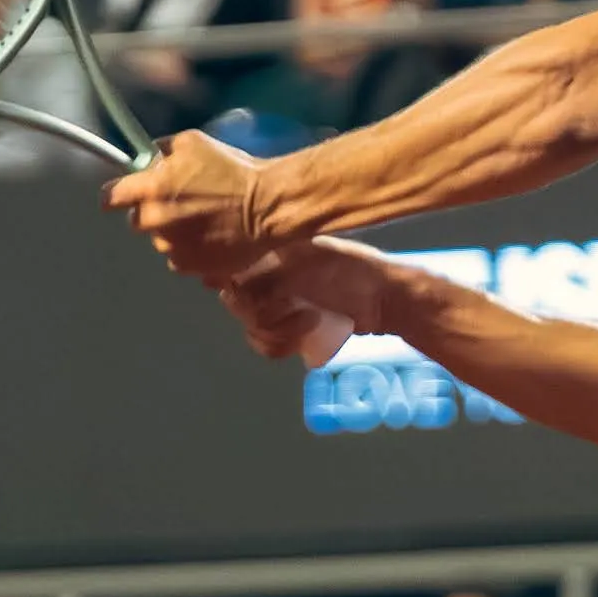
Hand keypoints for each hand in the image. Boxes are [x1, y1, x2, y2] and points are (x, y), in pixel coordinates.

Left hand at [108, 130, 272, 283]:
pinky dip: (190, 250)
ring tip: (204, 220)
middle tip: (180, 203)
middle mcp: (156, 222)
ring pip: (161, 240)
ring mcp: (173, 248)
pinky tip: (212, 237)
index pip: (111, 197)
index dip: (115, 196)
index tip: (119, 197)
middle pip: (137, 221)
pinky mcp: (191, 268)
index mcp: (152, 190)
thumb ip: (161, 150)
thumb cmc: (233, 171)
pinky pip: (180, 258)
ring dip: (173, 232)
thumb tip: (149, 160)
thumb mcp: (194, 143)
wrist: (267, 207)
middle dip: (152, 212)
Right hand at [224, 238, 374, 364]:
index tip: (252, 293)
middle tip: (291, 306)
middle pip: (237, 302)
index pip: (229, 269)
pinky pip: (266, 344)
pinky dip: (281, 345)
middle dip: (262, 312)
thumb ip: (260, 268)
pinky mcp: (291, 328)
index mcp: (269, 250)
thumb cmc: (352, 271)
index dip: (234, 285)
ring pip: (251, 326)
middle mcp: (269, 274)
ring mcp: (280, 303)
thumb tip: (210, 277)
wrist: (387, 302)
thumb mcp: (305, 261)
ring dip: (277, 331)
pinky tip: (305, 336)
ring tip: (308, 321)